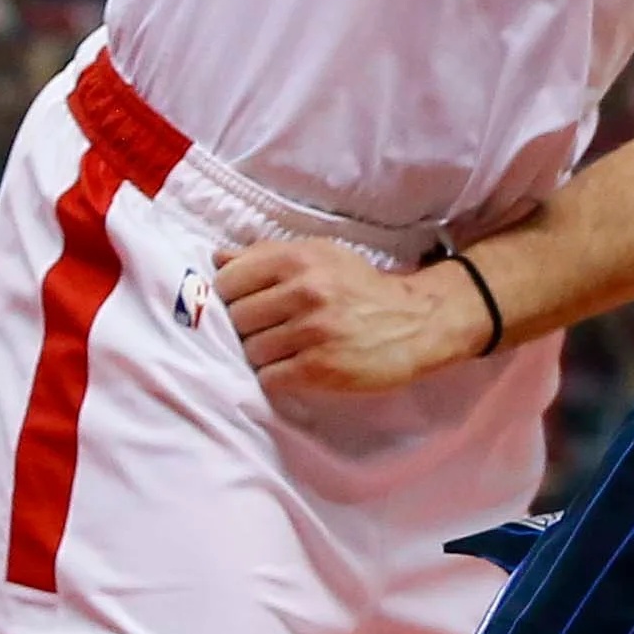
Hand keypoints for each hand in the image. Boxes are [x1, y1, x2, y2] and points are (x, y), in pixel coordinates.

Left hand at [215, 240, 492, 393]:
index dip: (232, 296)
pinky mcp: (321, 367)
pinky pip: (269, 377)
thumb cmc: (361, 288)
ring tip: (284, 351)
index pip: (229, 280)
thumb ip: (267, 255)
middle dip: (247, 328)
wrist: (417, 321)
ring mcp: (312, 330)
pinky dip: (275, 377)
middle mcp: (304, 290)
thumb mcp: (321, 257)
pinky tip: (292, 369)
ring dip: (261, 355)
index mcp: (299, 258)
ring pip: (250, 350)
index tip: (247, 304)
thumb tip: (216, 258)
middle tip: (269, 330)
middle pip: (236, 318)